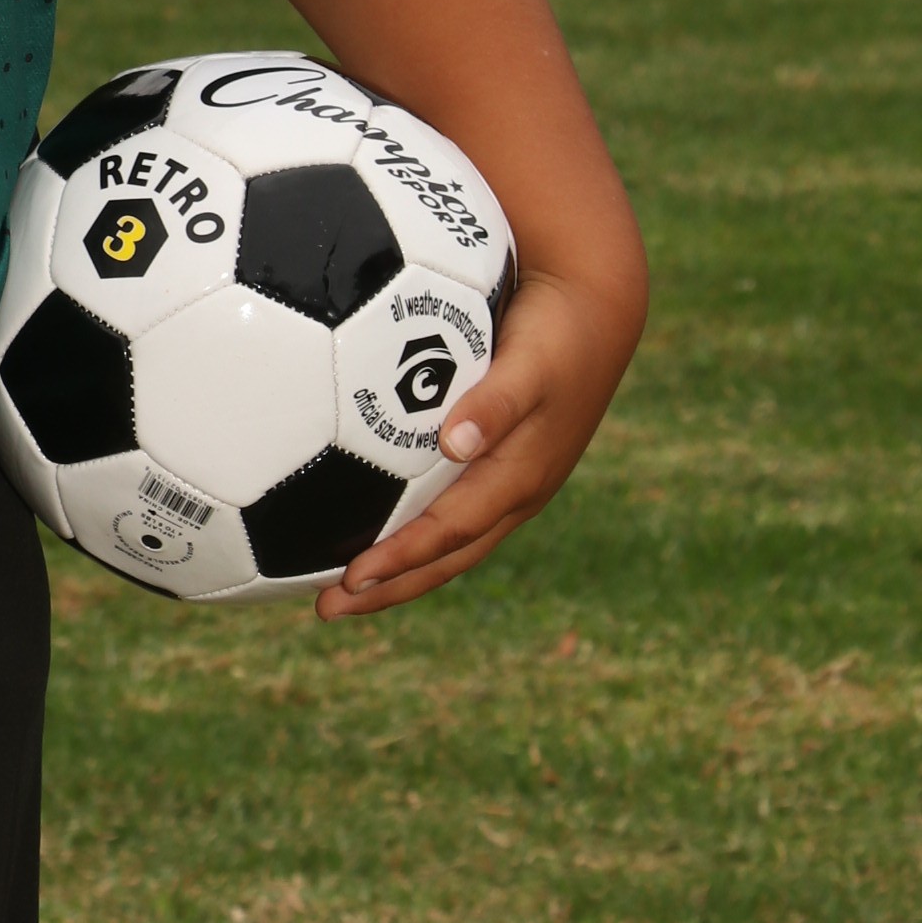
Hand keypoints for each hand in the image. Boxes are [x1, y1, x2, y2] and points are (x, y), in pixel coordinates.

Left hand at [319, 264, 639, 622]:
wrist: (595, 313)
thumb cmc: (557, 334)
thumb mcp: (530, 363)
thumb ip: (495, 403)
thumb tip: (455, 443)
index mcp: (520, 479)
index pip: (449, 533)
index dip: (401, 559)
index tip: (352, 578)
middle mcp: (514, 493)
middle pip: (445, 558)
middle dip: (389, 587)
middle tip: (327, 609)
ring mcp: (510, 484)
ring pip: (449, 544)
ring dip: (399, 571)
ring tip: (342, 590)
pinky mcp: (502, 465)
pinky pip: (451, 514)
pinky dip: (413, 534)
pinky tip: (373, 528)